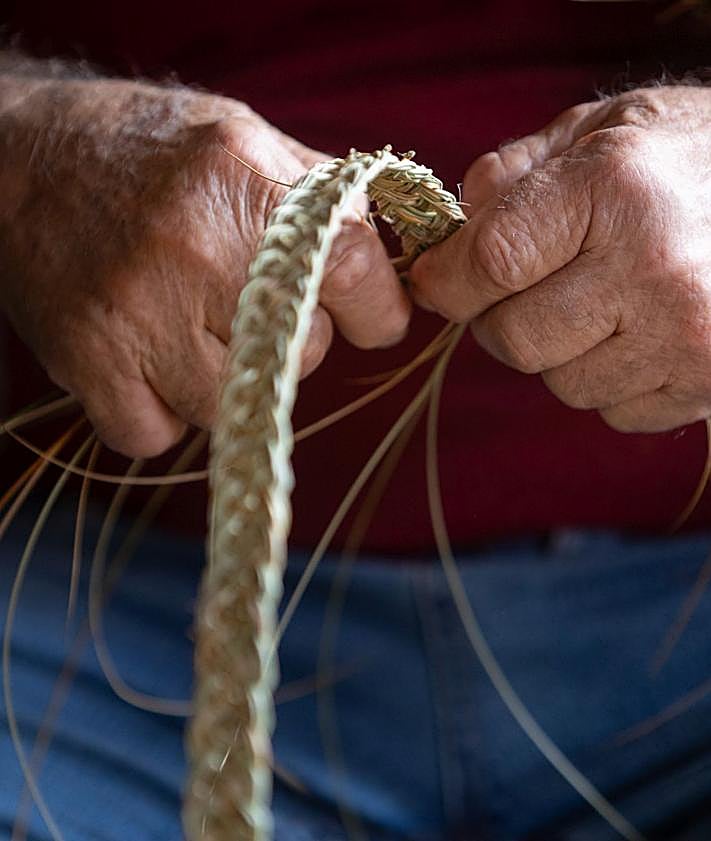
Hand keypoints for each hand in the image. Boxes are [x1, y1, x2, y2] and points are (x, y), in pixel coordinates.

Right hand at [0, 74, 408, 455]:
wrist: (22, 158)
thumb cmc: (148, 152)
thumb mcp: (244, 141)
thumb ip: (319, 197)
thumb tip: (387, 259)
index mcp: (247, 183)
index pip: (356, 269)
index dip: (379, 309)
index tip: (375, 320)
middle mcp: (197, 247)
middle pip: (303, 353)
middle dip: (292, 342)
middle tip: (247, 307)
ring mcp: (141, 310)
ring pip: (232, 403)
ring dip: (223, 381)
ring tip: (188, 328)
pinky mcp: (91, 360)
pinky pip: (158, 434)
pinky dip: (159, 412)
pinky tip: (145, 362)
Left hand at [410, 86, 710, 433]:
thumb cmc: (689, 157)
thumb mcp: (604, 129)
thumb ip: (518, 172)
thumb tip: (453, 225)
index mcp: (615, 191)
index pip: (492, 261)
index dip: (448, 280)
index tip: (438, 281)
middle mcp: (652, 270)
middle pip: (514, 339)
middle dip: (498, 320)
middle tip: (523, 290)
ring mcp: (685, 336)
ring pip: (561, 383)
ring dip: (559, 353)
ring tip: (598, 304)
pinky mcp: (705, 384)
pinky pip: (614, 410)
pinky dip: (609, 379)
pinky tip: (638, 333)